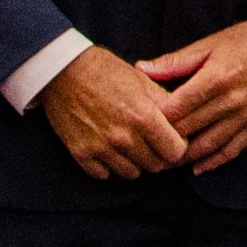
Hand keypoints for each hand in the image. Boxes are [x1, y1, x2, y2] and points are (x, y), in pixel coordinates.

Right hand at [40, 45, 189, 180]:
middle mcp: (124, 137)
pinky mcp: (81, 154)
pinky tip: (110, 150)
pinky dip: (109, 166)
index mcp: (144, 117)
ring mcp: (101, 148)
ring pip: (131, 174)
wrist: (64, 71)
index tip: (173, 140)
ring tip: (132, 145)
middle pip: (156, 166)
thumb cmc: (107, 71)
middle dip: (159, 156)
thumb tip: (182, 122)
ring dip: (135, 162)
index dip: (178, 146)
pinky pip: (104, 174)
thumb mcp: (144, 81)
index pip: (176, 152)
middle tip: (153, 143)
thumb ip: (165, 104)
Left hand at [135, 20, 246, 173]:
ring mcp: (245, 114)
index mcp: (215, 78)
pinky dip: (215, 161)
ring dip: (186, 156)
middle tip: (146, 146)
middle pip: (189, 129)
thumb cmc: (244, 41)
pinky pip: (233, 148)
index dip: (155, 119)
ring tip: (167, 161)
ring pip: (209, 144)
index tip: (140, 123)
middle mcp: (231, 100)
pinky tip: (198, 168)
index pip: (177, 109)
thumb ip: (174, 61)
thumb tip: (141, 69)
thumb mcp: (208, 44)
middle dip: (165, 140)